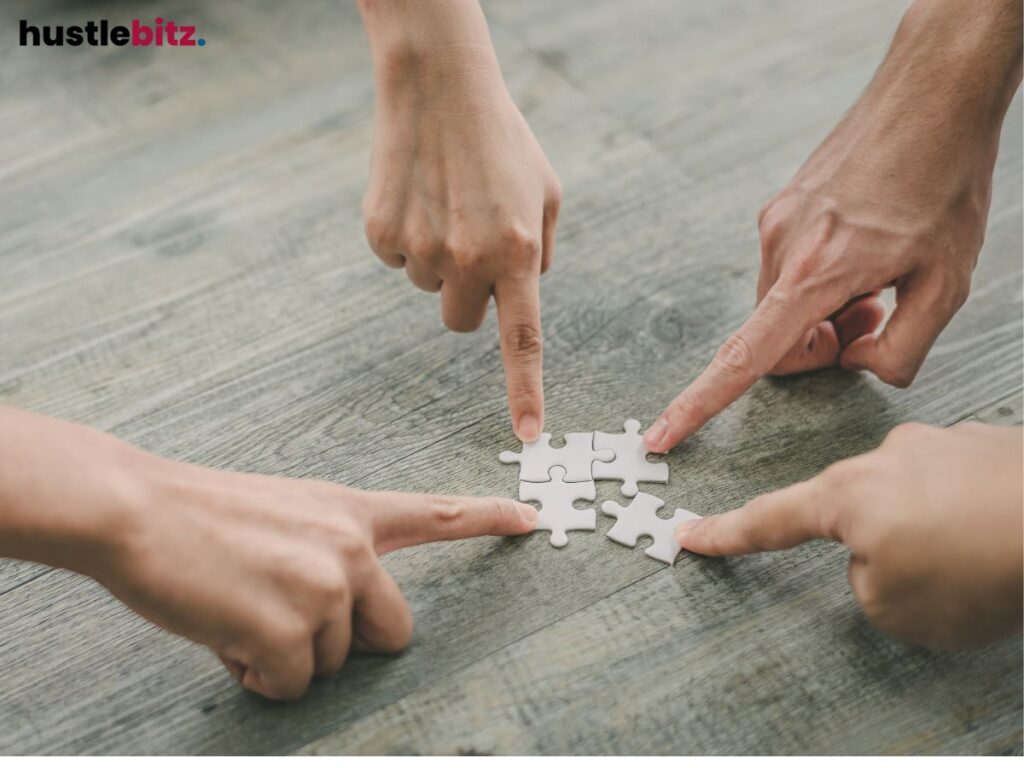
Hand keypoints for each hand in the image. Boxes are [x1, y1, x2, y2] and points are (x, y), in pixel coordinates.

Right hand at [97, 461, 536, 699]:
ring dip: (285, 655)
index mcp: (349, 513)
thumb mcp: (284, 514)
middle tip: (287, 620)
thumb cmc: (199, 516)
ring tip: (238, 609)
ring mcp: (326, 589)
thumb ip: (327, 554)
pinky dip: (257, 676)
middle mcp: (352, 549)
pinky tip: (226, 634)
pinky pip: (290, 687)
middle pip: (393, 634)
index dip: (486, 519)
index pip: (434, 514)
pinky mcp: (292, 630)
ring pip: (329, 665)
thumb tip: (336, 622)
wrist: (136, 511)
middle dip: (348, 644)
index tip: (529, 518)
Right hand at [360, 0, 560, 441]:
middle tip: (469, 242)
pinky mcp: (380, 233)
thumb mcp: (546, 193)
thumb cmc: (501, 139)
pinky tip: (415, 193)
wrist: (438, 85)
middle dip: (466, 295)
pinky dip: (403, 235)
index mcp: (518, 252)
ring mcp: (420, 248)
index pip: (523, 342)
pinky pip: (394, 259)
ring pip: (426, 288)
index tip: (528, 436)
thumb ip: (540, 254)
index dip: (525, 393)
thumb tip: (522, 292)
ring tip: (444, 201)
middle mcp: (469, 259)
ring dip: (435, 258)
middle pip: (460, 322)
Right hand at [643, 0, 1022, 451]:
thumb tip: (855, 365)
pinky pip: (786, 270)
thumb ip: (900, 350)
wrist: (929, 96)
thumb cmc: (944, 182)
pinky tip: (864, 252)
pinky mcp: (780, 208)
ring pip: (781, 305)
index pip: (745, 358)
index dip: (699, 406)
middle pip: (774, 340)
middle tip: (873, 315)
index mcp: (814, 274)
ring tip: (877, 280)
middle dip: (817, 346)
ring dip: (823, 310)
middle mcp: (781, 250)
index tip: (660, 436)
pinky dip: (819, 279)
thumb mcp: (947, 282)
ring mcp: (775, 225)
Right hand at [676, 422, 1022, 648]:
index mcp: (849, 496)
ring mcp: (940, 444)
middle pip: (858, 512)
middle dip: (885, 550)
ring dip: (937, 535)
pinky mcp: (989, 446)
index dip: (728, 533)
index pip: (771, 519)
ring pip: (916, 503)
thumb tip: (884, 560)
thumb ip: (868, 584)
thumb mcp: (900, 609)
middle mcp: (887, 457)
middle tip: (933, 582)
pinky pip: (963, 492)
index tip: (693, 534)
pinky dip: (975, 519)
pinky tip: (1003, 538)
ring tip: (981, 562)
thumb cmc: (988, 565)